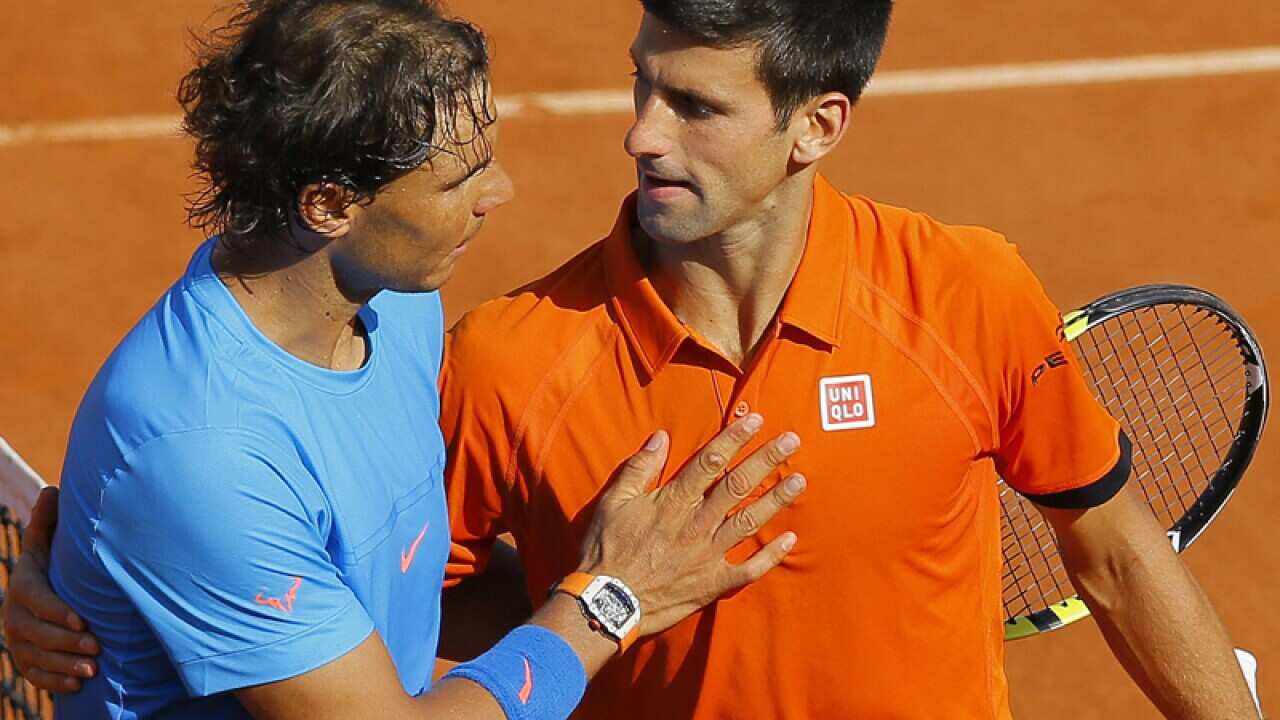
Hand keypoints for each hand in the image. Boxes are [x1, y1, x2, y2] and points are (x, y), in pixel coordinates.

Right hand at [1, 486, 99, 691]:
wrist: (46, 595)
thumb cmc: (56, 565)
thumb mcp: (50, 545)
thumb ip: (50, 524)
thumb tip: (53, 490)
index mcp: (23, 585)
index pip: (35, 600)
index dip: (57, 611)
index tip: (83, 619)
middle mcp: (15, 615)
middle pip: (34, 633)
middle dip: (66, 642)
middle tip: (97, 648)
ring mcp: (17, 640)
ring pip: (35, 657)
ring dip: (64, 665)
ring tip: (94, 669)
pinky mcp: (24, 660)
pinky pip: (34, 675)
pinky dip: (54, 682)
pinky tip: (78, 685)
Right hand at [576, 414, 803, 635]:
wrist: (608, 602)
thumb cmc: (606, 550)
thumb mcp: (613, 502)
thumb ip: (639, 468)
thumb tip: (661, 437)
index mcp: (673, 502)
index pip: (710, 462)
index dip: (735, 439)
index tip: (757, 421)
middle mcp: (696, 524)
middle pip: (738, 485)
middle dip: (766, 460)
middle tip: (792, 441)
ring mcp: (708, 554)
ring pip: (749, 522)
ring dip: (776, 500)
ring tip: (799, 481)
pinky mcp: (712, 583)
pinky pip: (748, 569)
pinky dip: (771, 556)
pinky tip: (790, 540)